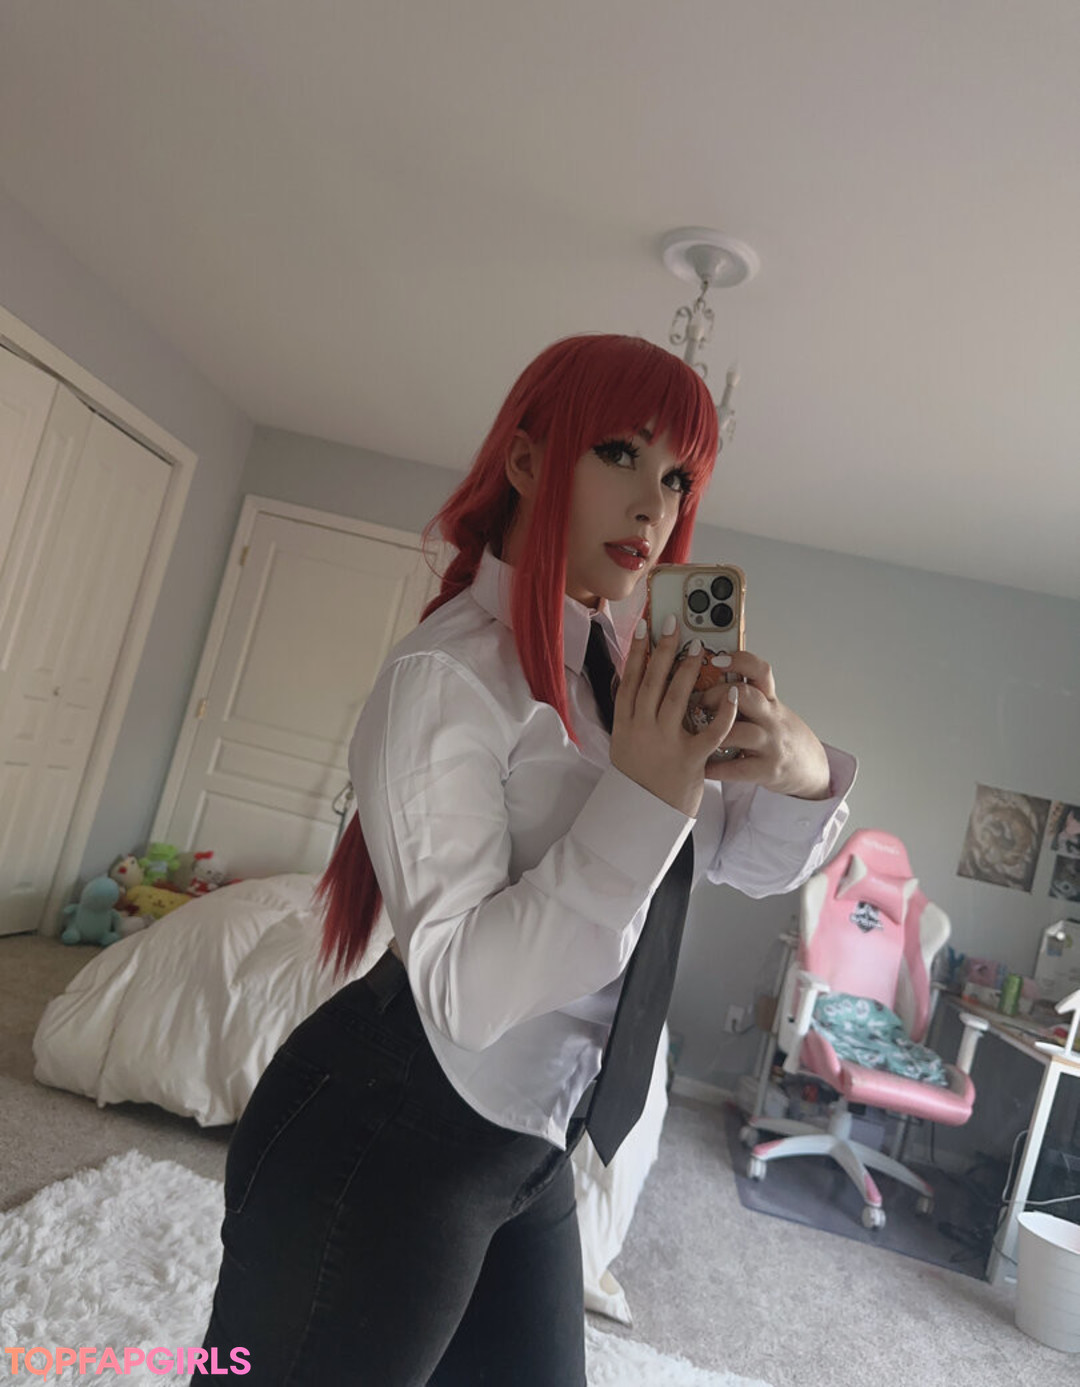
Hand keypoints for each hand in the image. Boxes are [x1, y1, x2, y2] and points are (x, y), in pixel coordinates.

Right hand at [609, 619, 739, 816]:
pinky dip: (723, 711)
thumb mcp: (623, 742)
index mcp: (624, 724)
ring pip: (677, 698)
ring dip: (689, 670)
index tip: (642, 627)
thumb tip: (630, 679)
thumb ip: (630, 713)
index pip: (628, 680)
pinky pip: (711, 731)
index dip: (635, 652)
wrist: (644, 814)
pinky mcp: (690, 759)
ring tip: (700, 647)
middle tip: (674, 624)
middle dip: (664, 650)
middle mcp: (642, 729)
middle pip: (652, 681)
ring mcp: (665, 744)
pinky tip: (733, 693)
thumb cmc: (638, 776)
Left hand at [695, 651, 831, 799]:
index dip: (739, 661)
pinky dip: (714, 768)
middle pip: (745, 696)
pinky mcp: (766, 770)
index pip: (760, 671)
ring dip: (713, 732)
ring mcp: (770, 744)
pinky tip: (702, 766)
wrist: (810, 768)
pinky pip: (736, 768)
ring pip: (738, 732)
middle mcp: (771, 718)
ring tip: (695, 735)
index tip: (716, 659)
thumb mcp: (770, 710)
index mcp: (770, 700)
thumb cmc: (781, 736)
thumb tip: (705, 679)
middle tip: (698, 702)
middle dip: (715, 695)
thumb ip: (746, 698)